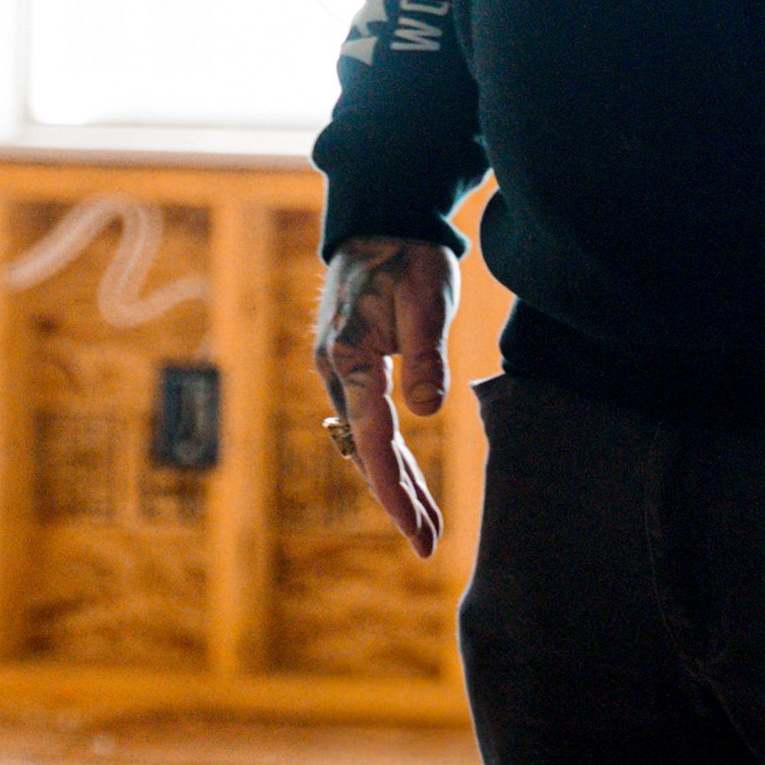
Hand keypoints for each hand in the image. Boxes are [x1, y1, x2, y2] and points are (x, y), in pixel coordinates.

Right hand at [312, 237, 456, 558]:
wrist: (381, 221)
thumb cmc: (407, 256)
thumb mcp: (426, 299)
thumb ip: (426, 355)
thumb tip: (425, 411)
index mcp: (348, 355)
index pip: (373, 437)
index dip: (394, 489)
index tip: (415, 528)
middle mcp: (335, 369)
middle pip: (366, 450)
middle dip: (398, 498)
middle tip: (428, 543)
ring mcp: (340, 369)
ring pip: (367, 441)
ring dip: (395, 481)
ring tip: (427, 525)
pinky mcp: (353, 366)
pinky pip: (369, 422)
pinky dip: (388, 454)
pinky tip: (405, 481)